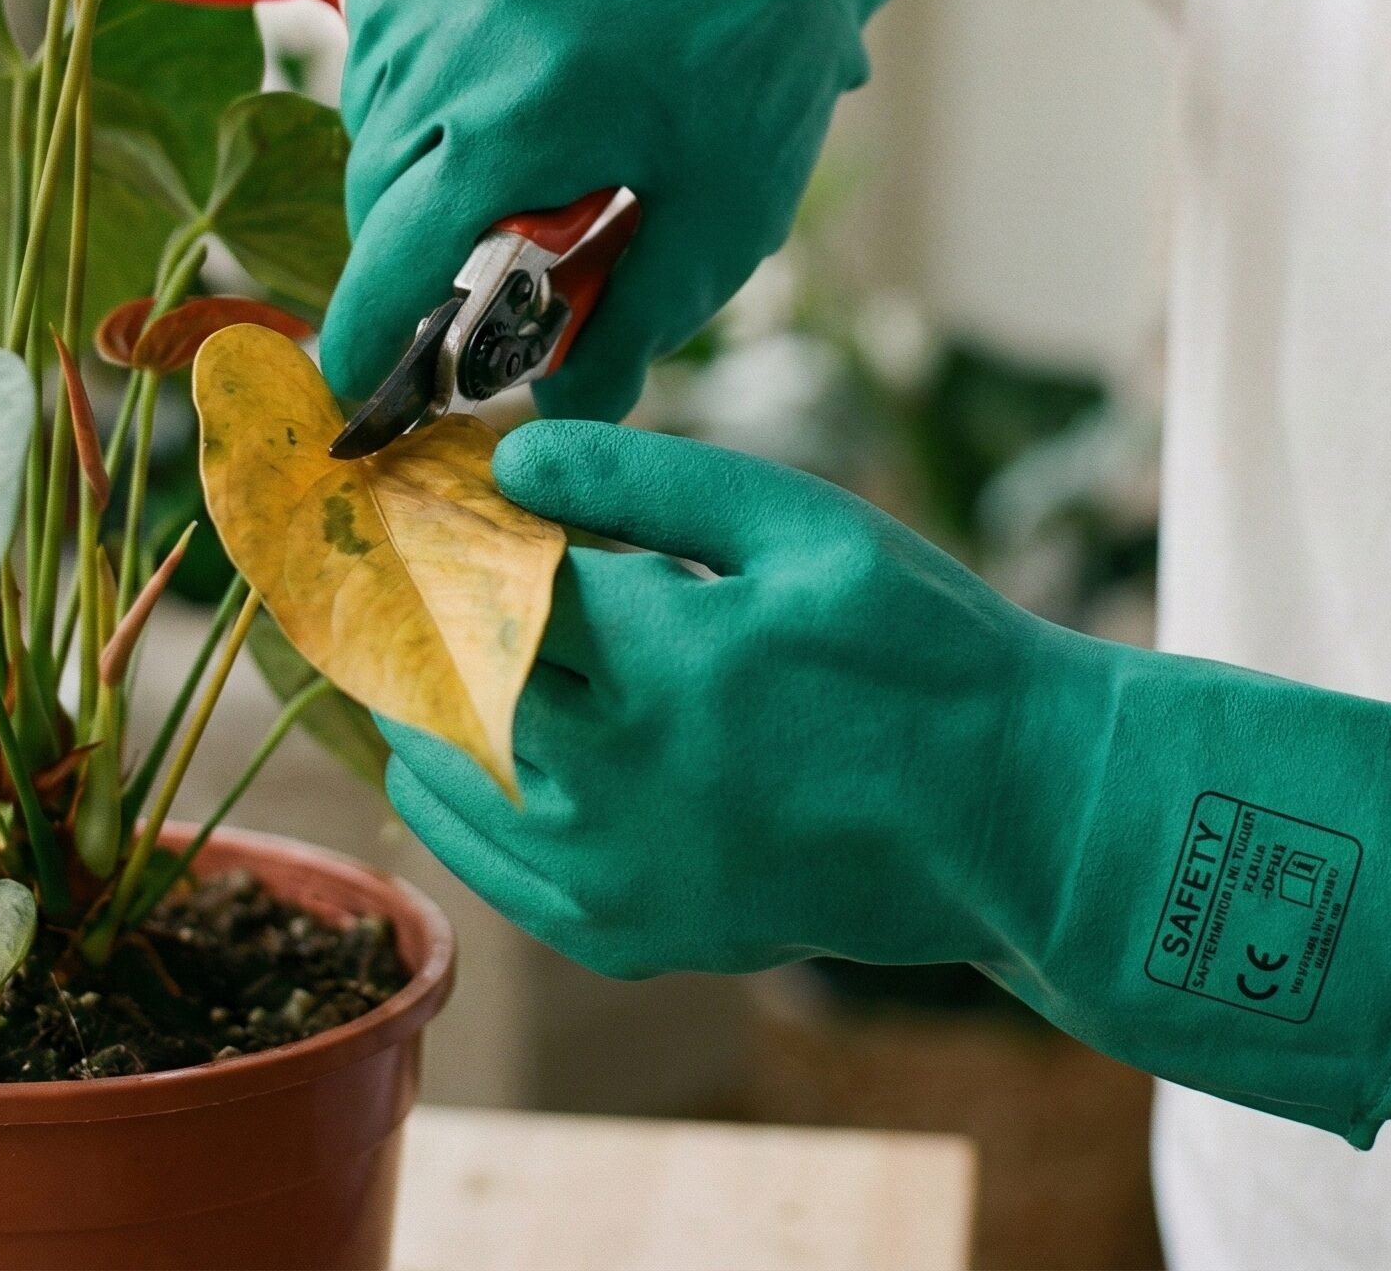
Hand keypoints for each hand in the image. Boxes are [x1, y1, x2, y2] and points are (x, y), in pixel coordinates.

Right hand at [317, 0, 864, 420]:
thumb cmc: (749, 71)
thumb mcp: (720, 222)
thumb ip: (631, 330)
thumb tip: (560, 418)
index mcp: (517, 121)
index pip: (389, 260)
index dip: (364, 340)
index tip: (360, 394)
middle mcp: (444, 49)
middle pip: (374, 209)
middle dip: (416, 264)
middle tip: (488, 287)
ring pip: (366, 144)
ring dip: (416, 188)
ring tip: (513, 182)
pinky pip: (373, 79)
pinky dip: (414, 115)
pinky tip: (492, 109)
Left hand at [383, 422, 1390, 1149]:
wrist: (1019, 819)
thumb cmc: (924, 651)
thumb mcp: (801, 526)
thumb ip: (645, 481)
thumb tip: (512, 457)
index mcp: (662, 666)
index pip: (484, 576)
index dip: (434, 520)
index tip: (401, 480)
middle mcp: (618, 788)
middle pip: (444, 678)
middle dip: (403, 605)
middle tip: (371, 552)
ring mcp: (619, 878)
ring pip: (446, 778)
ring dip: (411, 696)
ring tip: (395, 632)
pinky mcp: (635, 933)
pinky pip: (493, 865)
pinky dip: (453, 794)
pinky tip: (453, 742)